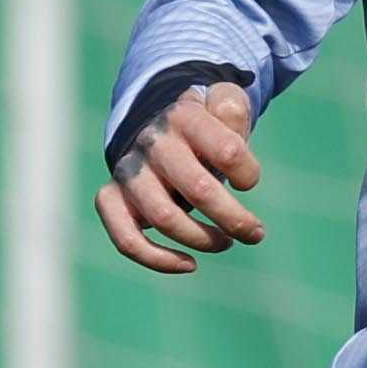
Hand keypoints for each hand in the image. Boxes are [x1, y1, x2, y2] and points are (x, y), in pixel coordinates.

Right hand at [97, 83, 263, 273]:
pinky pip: (126, 239)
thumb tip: (233, 132)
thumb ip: (232, 108)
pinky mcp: (111, 198)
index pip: (228, 151)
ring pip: (166, 219)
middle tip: (255, 233)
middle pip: (200, 190)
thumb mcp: (221, 102)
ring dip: (204, 240)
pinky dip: (159, 260)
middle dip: (235, 220)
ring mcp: (129, 173)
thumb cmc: (202, 126)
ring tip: (226, 242)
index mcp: (184, 117)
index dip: (247, 174)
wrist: (155, 127)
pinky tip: (190, 264)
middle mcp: (153, 143)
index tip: (247, 181)